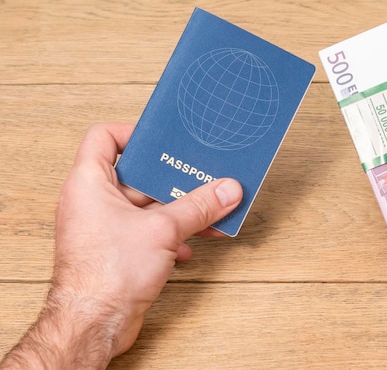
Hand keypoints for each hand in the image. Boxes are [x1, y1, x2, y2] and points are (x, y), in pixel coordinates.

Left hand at [1, 123, 242, 368]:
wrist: (95, 324)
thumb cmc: (105, 275)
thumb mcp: (163, 229)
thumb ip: (198, 206)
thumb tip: (225, 190)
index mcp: (90, 183)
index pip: (105, 137)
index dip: (134, 132)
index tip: (163, 139)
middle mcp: (93, 201)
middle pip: (136, 172)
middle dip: (171, 177)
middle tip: (197, 173)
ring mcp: (105, 226)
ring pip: (146, 205)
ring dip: (178, 208)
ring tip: (206, 209)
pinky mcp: (118, 249)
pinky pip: (149, 229)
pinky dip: (171, 232)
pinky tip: (191, 242)